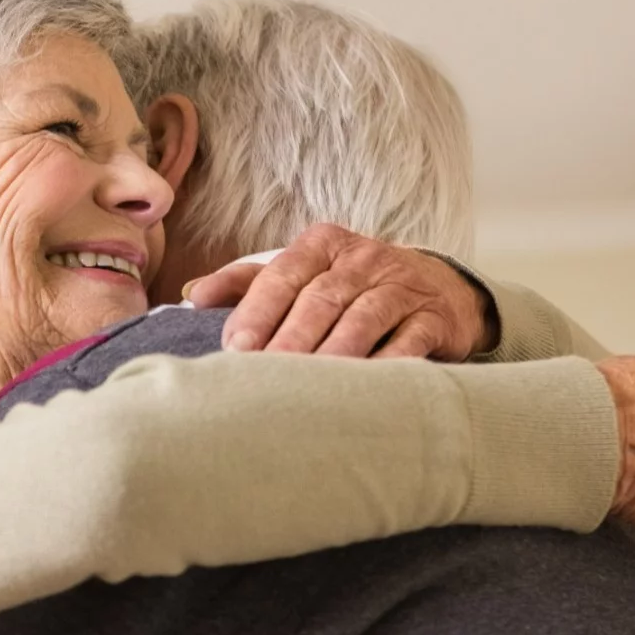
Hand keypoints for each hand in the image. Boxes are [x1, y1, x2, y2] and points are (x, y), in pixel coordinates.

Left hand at [183, 223, 496, 360]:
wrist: (442, 290)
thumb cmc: (353, 287)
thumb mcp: (304, 274)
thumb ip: (249, 283)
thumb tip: (192, 295)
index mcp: (322, 245)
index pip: (282, 275)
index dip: (257, 312)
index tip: (235, 349)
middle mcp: (363, 259)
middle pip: (320, 299)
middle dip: (289, 340)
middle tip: (264, 377)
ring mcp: (402, 286)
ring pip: (363, 319)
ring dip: (333, 354)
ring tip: (307, 389)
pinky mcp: (434, 317)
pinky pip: (409, 341)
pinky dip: (386, 365)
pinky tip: (363, 388)